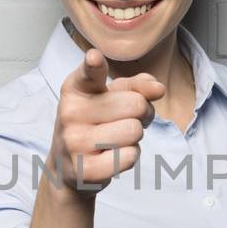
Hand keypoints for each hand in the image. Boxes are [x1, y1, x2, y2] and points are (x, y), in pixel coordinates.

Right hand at [46, 47, 165, 195]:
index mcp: (76, 88)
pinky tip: (111, 157)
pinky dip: (129, 157)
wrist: (69, 166)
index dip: (94, 65)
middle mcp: (70, 112)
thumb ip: (136, 86)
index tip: (95, 58)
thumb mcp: (111, 98)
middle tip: (124, 121)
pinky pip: (130, 156)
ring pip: (134, 131)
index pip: (89, 73)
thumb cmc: (96, 124)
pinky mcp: (84, 169)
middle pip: (136, 104)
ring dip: (134, 138)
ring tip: (115, 139)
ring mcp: (75, 142)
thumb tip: (158, 89)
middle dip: (141, 114)